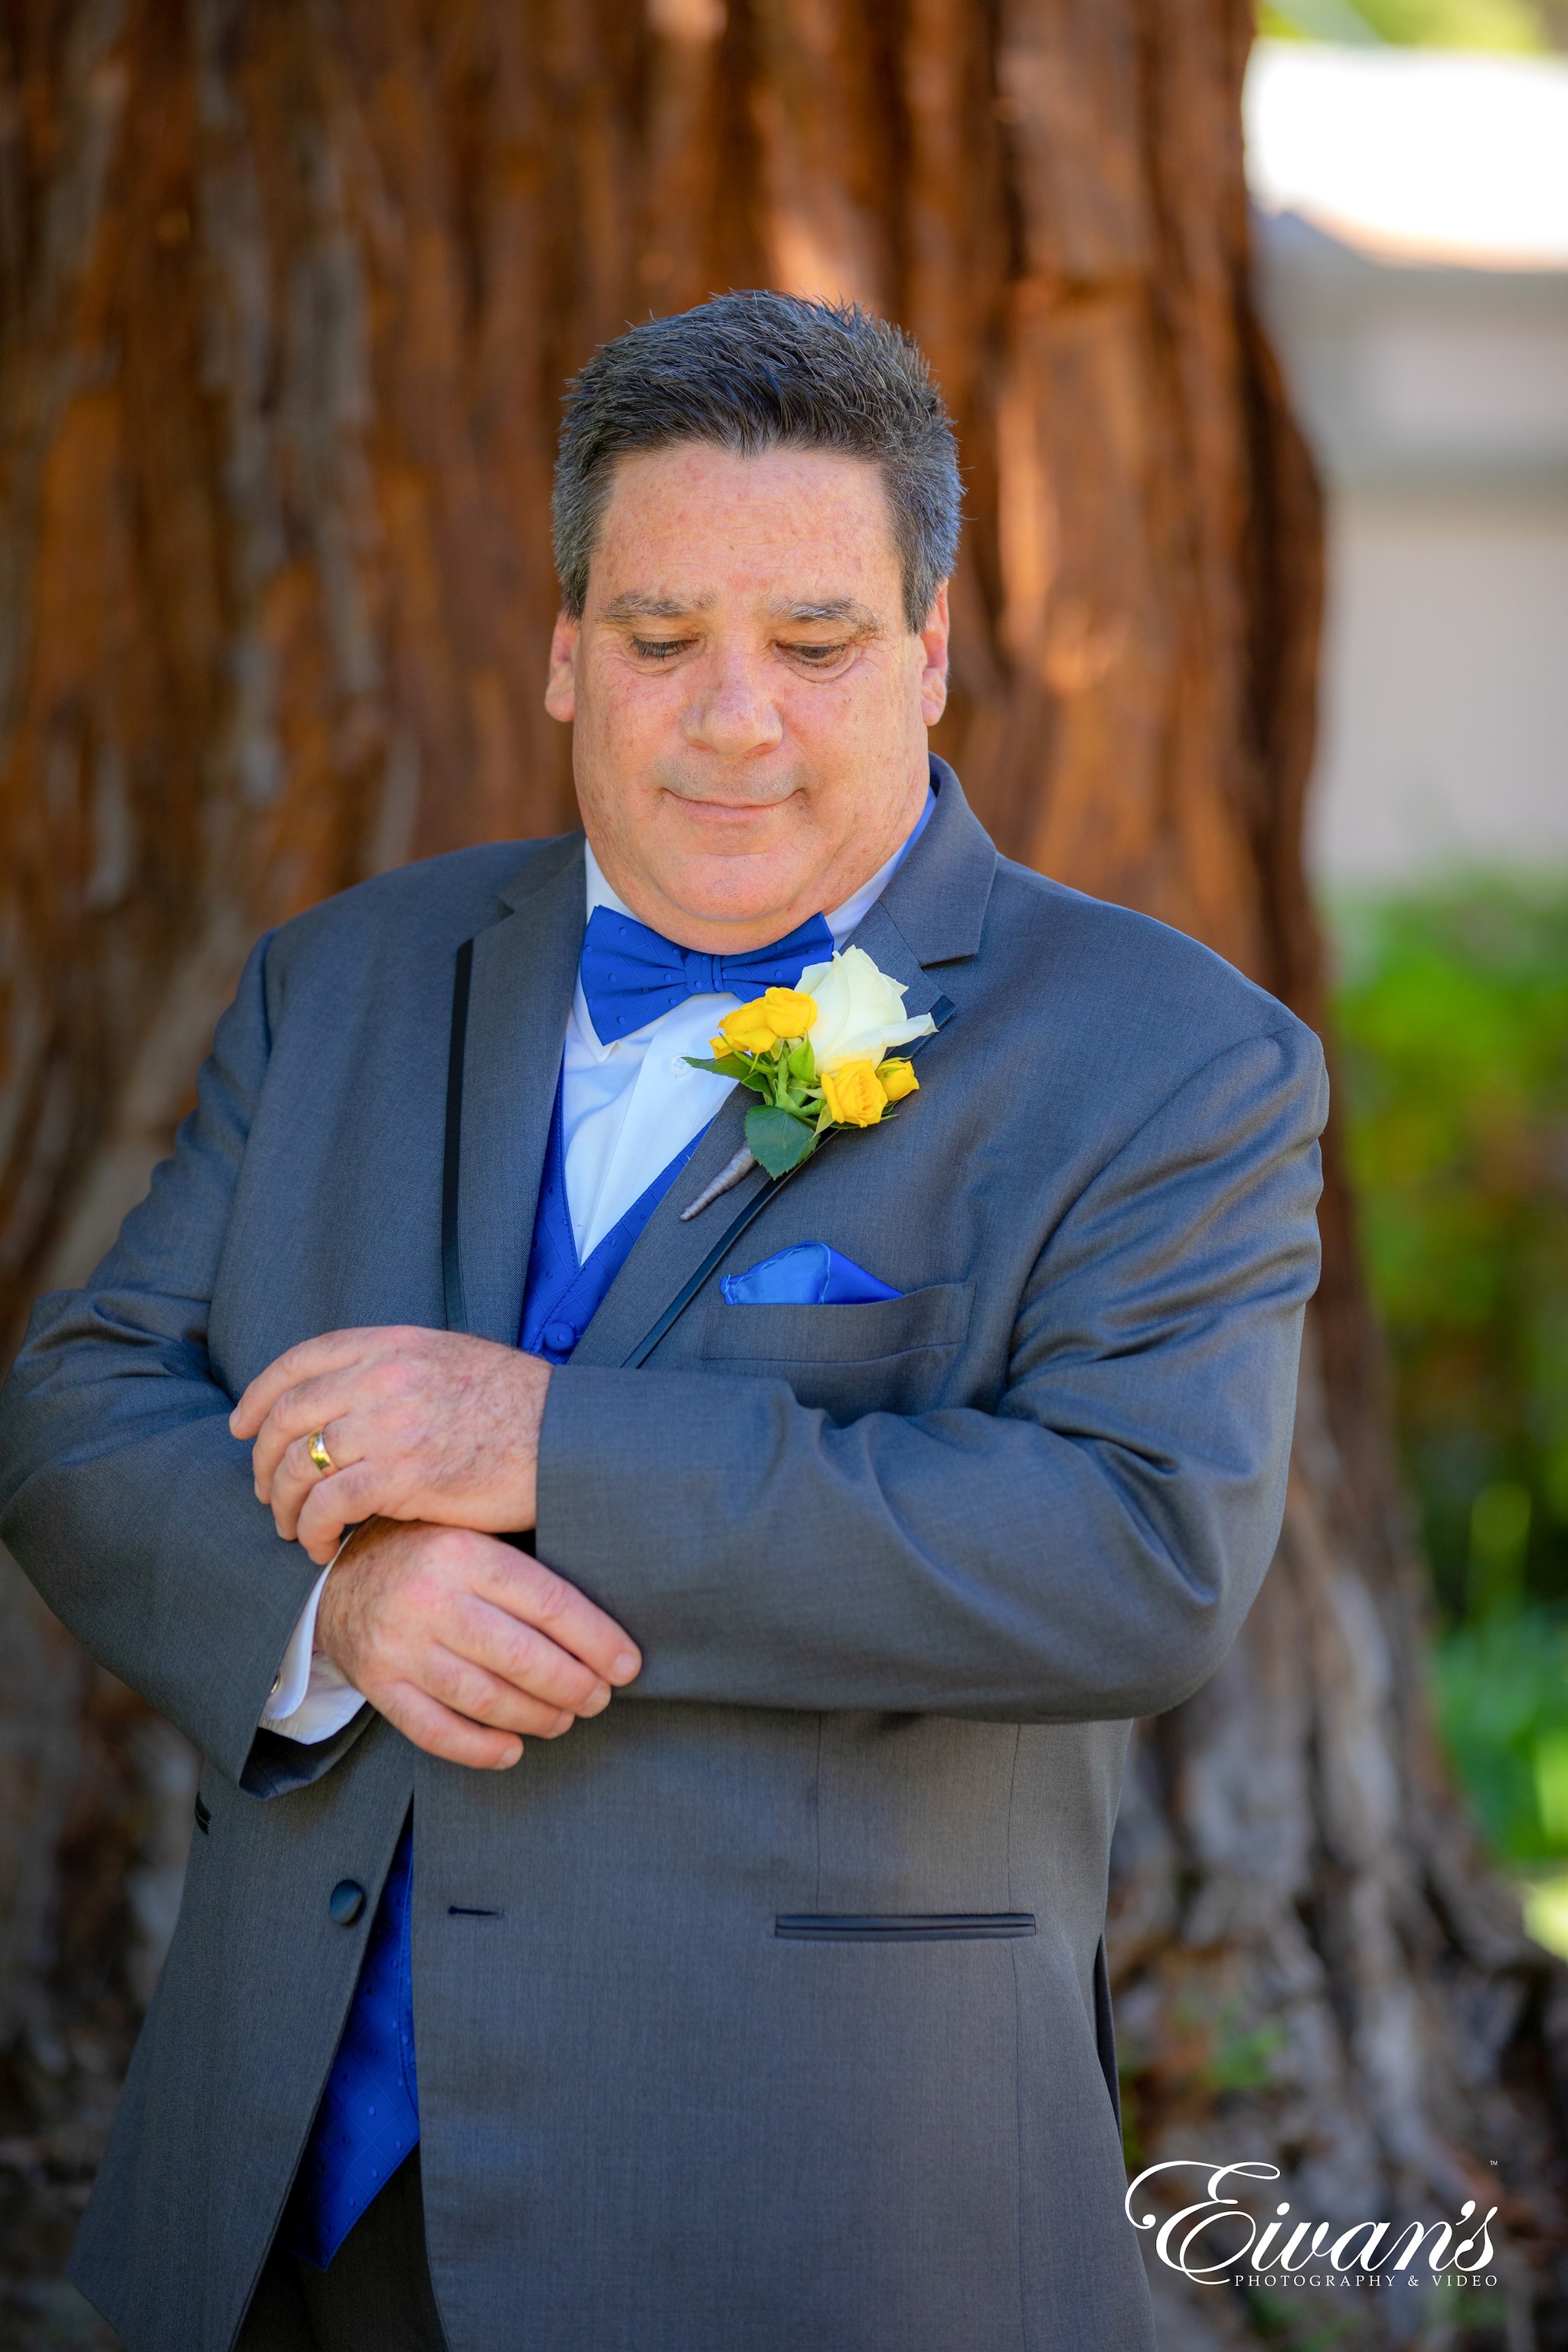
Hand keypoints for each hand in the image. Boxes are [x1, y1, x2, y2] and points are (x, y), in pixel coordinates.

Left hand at [230, 1325, 550, 1564]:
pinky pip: (330, 1504)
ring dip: (285, 1503)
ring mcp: (389, 1425)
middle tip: (267, 1492)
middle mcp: (383, 1376)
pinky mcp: (402, 1476)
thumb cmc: (520, 1407)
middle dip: (265, 1460)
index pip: (301, 1361)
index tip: (243, 1427)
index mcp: (393, 1344)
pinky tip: (322, 1546)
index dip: (260, 1396)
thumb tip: (351, 1390)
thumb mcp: (452, 1359)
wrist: (568, 1440)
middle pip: (289, 1416)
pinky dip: (315, 1530)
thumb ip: (396, 1366)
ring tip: (294, 1529)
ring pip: (302, 1465)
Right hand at [317, 1518, 641, 1770]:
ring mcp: (398, 1644)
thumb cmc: (429, 1555)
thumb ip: (523, 1566)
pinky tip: (513, 1751)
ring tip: (564, 1720)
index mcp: (464, 1551)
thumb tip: (606, 1618)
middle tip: (599, 1698)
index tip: (628, 1665)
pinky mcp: (376, 1683)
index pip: (549, 1603)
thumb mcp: (471, 1535)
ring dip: (535, 1718)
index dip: (597, 1641)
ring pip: (483, 1698)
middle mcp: (429, 1597)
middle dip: (573, 1686)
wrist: (337, 1575)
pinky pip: (433, 1731)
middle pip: (520, 1657)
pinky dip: (479, 1749)